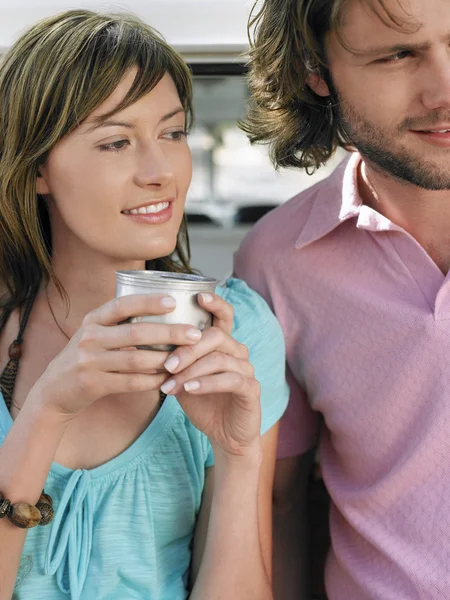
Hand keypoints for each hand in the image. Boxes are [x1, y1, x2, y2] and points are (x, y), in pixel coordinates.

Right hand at [30, 293, 202, 420]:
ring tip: (187, 358)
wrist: (54, 390)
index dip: (148, 302)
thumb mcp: (95, 334)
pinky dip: (152, 381)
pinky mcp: (93, 384)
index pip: (123, 305)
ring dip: (165, 360)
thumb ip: (120, 324)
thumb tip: (165, 309)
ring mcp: (89, 361)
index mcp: (93, 320)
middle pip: (136, 332)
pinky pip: (131, 382)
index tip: (174, 301)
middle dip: (169, 333)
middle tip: (195, 334)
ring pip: (136, 359)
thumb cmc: (87, 357)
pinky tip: (168, 379)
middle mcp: (90, 337)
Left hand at [160, 293, 261, 458]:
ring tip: (170, 384)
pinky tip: (189, 390)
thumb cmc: (202, 403)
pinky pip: (230, 380)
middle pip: (216, 336)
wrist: (223, 435)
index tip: (198, 296)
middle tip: (166, 364)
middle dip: (188, 348)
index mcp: (223, 344)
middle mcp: (238, 352)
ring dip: (192, 370)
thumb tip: (142, 345)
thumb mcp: (182, 378)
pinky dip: (206, 383)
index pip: (224, 316)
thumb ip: (172, 361)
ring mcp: (247, 370)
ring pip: (220, 359)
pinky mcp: (252, 390)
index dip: (215, 303)